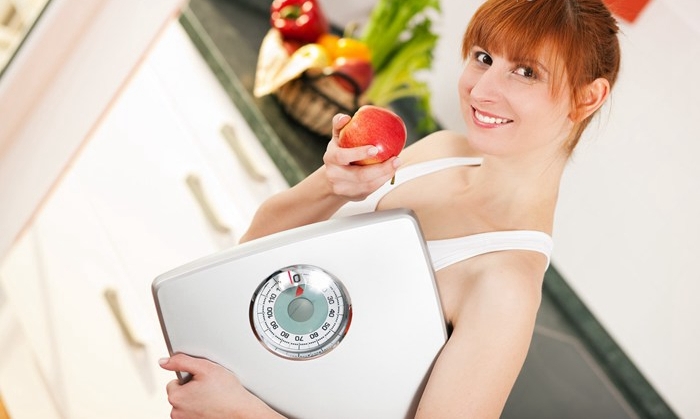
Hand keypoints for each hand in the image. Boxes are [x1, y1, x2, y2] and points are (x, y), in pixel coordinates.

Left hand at [159, 353, 280, 418]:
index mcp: (176, 397)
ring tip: (211, 397)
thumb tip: (163, 361)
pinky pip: (192, 413)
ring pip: (186, 405)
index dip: (189, 378)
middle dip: (191, 390)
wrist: (241, 411)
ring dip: (195, 400)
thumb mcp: (205, 367)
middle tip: (208, 388)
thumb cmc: (227, 391)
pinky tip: (212, 406)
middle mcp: (176, 412)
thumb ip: (181, 361)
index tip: (201, 380)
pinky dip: (200, 409)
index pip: (174, 382)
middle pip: (179, 394)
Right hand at [323, 113, 400, 200]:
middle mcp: (334, 176)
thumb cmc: (338, 151)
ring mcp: (344, 189)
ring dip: (385, 175)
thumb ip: (339, 124)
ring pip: (368, 185)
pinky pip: (371, 190)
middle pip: (359, 176)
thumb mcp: (336, 138)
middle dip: (380, 169)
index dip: (358, 153)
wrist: (331, 179)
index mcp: (330, 158)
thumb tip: (347, 118)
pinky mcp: (354, 197)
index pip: (342, 157)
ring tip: (396, 163)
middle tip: (395, 158)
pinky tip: (391, 171)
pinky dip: (383, 181)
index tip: (375, 148)